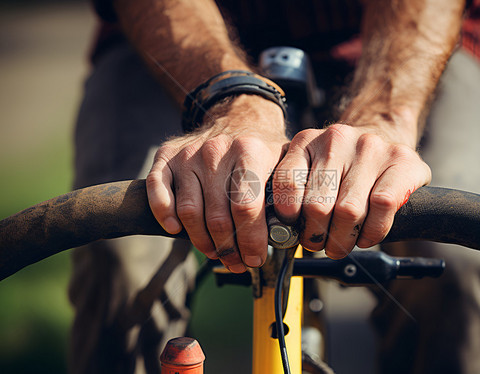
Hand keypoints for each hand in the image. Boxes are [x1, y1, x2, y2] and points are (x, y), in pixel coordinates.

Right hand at [147, 95, 287, 272]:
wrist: (237, 119)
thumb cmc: (262, 153)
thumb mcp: (284, 165)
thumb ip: (288, 195)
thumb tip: (287, 234)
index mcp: (250, 150)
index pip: (246, 208)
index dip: (250, 242)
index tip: (255, 259)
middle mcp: (217, 150)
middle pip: (217, 217)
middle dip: (228, 249)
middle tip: (236, 262)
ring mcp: (190, 153)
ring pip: (189, 211)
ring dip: (202, 241)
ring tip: (215, 252)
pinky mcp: (167, 156)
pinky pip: (158, 190)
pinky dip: (164, 214)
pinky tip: (175, 229)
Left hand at [272, 124, 430, 258]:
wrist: (383, 138)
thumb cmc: (341, 167)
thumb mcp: (310, 169)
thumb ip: (292, 191)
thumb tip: (278, 230)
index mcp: (307, 141)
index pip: (287, 183)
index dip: (288, 215)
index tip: (294, 228)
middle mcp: (337, 139)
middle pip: (318, 205)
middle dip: (316, 235)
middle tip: (318, 243)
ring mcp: (370, 147)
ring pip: (349, 210)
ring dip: (343, 239)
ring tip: (341, 244)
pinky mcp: (401, 160)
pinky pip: (382, 205)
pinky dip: (372, 230)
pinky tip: (366, 236)